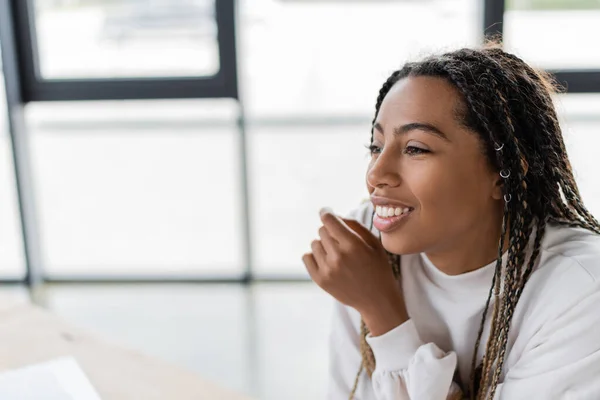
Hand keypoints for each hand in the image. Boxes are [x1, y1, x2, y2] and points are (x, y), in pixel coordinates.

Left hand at [302, 208, 407, 335]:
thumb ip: (355, 225)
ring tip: (337, 254)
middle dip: (330, 232)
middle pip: (321, 230)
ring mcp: (327, 270)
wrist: (377, 301)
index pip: (329, 220)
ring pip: (314, 243)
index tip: (326, 211)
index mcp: (353, 245)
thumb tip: (335, 215)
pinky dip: (314, 256)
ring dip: (323, 245)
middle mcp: (338, 257)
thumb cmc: (378, 269)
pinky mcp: (320, 280)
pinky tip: (327, 261)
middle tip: (342, 242)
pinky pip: (306, 257)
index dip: (326, 212)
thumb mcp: (374, 243)